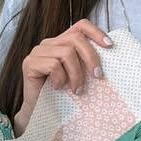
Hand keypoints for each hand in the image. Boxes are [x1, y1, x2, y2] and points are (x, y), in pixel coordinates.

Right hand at [14, 19, 112, 135]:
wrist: (41, 113)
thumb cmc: (63, 95)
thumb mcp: (79, 74)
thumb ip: (86, 61)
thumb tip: (109, 53)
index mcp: (61, 43)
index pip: (80, 26)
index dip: (96, 32)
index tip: (109, 46)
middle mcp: (49, 43)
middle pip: (75, 38)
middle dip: (90, 57)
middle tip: (97, 76)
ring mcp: (37, 52)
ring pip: (66, 53)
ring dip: (76, 74)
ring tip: (77, 90)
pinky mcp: (30, 63)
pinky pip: (53, 65)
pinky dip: (60, 79)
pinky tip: (58, 88)